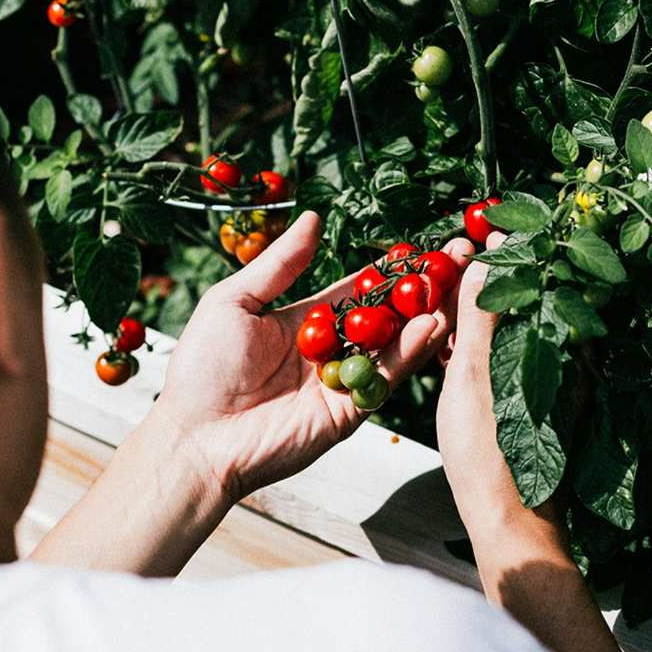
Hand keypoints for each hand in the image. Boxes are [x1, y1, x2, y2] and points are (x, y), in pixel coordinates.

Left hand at [154, 211, 473, 502]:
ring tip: (453, 286)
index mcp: (304, 322)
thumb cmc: (202, 366)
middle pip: (385, 316)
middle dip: (420, 290)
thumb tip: (313, 217)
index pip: (358, 291)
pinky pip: (384, 378)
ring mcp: (342, 382)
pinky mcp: (348, 412)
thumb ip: (280, 264)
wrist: (196, 435)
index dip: (389, 270)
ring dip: (425, 316)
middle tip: (456, 260)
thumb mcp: (235, 300)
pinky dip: (408, 352)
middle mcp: (330, 352)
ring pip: (393, 345)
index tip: (422, 247)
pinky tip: (430, 324)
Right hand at [436, 232, 564, 545]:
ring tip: (439, 297)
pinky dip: (478, 343)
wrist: (508, 519)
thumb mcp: (474, 374)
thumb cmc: (490, 450)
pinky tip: (447, 344)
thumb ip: (480, 314)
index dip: (506, 252)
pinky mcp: (529, 399)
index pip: (534, 278)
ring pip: (510, 329)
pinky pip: (503, 355)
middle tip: (447, 263)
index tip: (474, 235)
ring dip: (477, 311)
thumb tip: (488, 256)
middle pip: (522, 301)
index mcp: (555, 344)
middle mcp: (558, 357)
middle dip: (486, 278)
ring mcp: (544, 380)